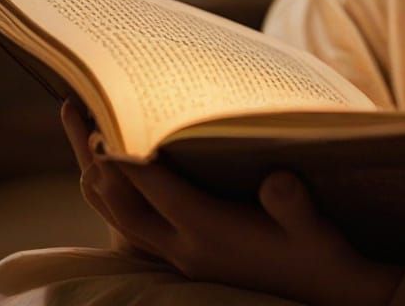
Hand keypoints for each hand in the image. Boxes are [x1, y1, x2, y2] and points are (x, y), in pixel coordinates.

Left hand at [60, 98, 404, 305]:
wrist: (327, 294)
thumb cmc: (321, 255)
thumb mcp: (314, 229)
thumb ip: (294, 205)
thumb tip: (279, 178)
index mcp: (211, 233)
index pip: (159, 192)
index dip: (129, 160)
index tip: (102, 124)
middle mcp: (188, 248)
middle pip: (124, 210)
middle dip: (97, 166)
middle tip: (76, 117)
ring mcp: (186, 256)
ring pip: (124, 225)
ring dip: (102, 186)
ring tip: (84, 142)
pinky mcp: (193, 258)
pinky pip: (138, 232)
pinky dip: (121, 204)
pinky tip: (121, 182)